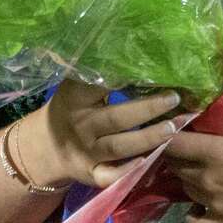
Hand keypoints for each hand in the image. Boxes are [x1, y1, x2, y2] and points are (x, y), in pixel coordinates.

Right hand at [22, 79, 180, 188]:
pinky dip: (128, 170)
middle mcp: (80, 125)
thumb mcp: (73, 88)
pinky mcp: (91, 174)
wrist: (46, 147)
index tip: (152, 70)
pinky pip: (110, 175)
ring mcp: (85, 152)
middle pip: (115, 118)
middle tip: (175, 98)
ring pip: (119, 147)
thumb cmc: (69, 109)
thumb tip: (128, 47)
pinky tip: (149, 161)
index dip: (125, 78)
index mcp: (74, 99)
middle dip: (147, 109)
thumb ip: (96, 74)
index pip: (99, 86)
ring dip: (148, 138)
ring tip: (174, 127)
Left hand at [164, 71, 222, 222]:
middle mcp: (208, 180)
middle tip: (184, 143)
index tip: (171, 125)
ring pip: (184, 190)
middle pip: (173, 165)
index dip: (166, 133)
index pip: (170, 142)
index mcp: (214, 152)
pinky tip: (198, 204)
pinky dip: (191, 216)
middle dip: (174, 154)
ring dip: (185, 178)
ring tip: (194, 167)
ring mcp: (216, 206)